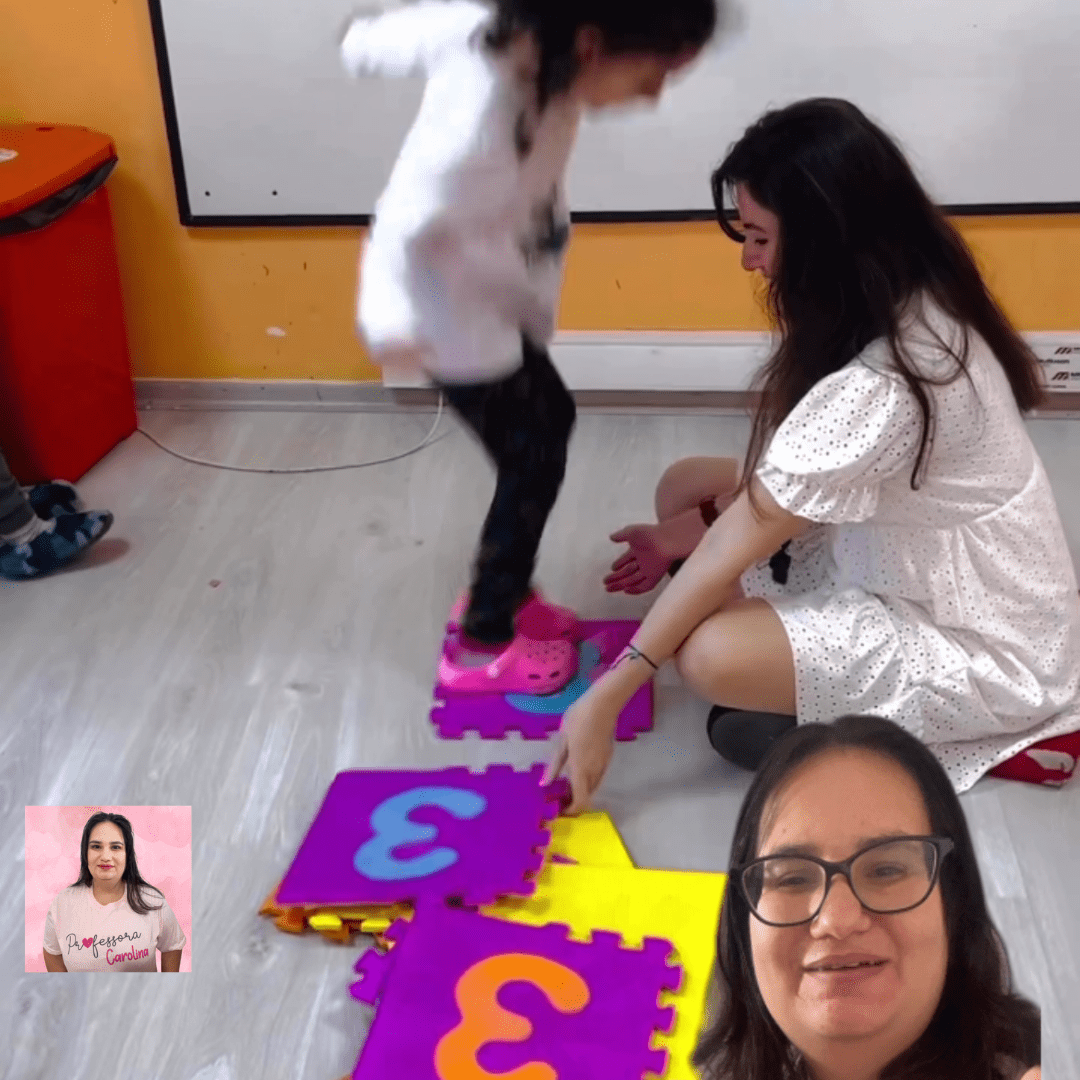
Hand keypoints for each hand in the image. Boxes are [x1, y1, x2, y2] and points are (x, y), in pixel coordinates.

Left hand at [543, 687, 620, 813]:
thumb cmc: (578, 719)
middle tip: (557, 794)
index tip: (559, 809)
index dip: (571, 811)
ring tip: (564, 781)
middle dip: (573, 800)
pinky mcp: (608, 757)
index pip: (580, 801)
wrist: (604, 704)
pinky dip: (587, 779)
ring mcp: (604, 764)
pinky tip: (577, 768)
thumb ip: (554, 765)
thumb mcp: (561, 741)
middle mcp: (594, 771)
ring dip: (581, 789)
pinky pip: (597, 775)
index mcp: (580, 769)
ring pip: (593, 786)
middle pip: (587, 796)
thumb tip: (544, 785)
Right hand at [604, 523, 675, 594]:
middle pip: (627, 572)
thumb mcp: (631, 532)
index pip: (626, 559)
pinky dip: (636, 590)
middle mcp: (643, 561)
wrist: (666, 541)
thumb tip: (611, 537)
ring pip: (633, 580)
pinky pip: (645, 586)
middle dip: (616, 577)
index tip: (611, 568)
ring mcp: (649, 570)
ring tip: (608, 588)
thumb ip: (621, 535)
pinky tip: (625, 591)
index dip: (619, 564)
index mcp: (638, 550)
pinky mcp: (655, 577)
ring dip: (621, 584)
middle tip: (605, 582)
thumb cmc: (649, 534)